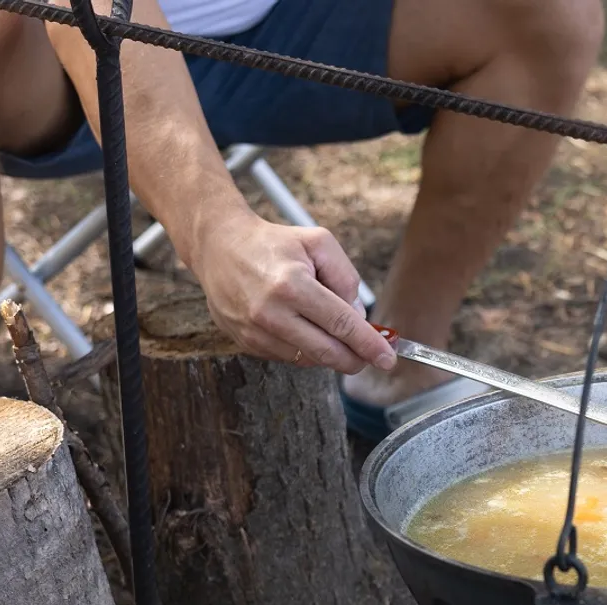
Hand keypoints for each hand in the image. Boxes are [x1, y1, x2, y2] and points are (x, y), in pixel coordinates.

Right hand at [186, 212, 395, 373]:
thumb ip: (346, 279)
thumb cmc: (274, 243)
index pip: (341, 324)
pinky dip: (307, 351)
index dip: (369, 345)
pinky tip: (308, 331)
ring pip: (309, 359)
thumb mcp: (319, 243)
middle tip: (372, 356)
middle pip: (327, 352)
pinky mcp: (246, 343)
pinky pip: (289, 358)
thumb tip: (359, 318)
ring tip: (336, 333)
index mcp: (291, 285)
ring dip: (331, 354)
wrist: (219, 246)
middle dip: (356, 359)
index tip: (388, 358)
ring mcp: (255, 332)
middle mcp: (270, 313)